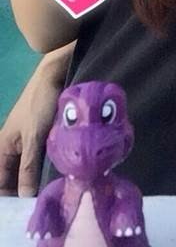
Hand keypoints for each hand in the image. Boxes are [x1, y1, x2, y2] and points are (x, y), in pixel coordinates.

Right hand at [0, 44, 71, 195]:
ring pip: (29, 169)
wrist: (55, 74)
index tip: (18, 214)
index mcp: (2, 147)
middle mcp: (13, 147)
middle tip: (36, 208)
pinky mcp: (45, 136)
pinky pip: (41, 159)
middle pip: (13, 177)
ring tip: (48, 197)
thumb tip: (25, 197)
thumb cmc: (40, 104)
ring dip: (36, 181)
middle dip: (22, 192)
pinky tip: (57, 179)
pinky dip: (46, 169)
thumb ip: (28, 167)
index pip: (0, 181)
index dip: (7, 197)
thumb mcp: (34, 137)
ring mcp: (29, 141)